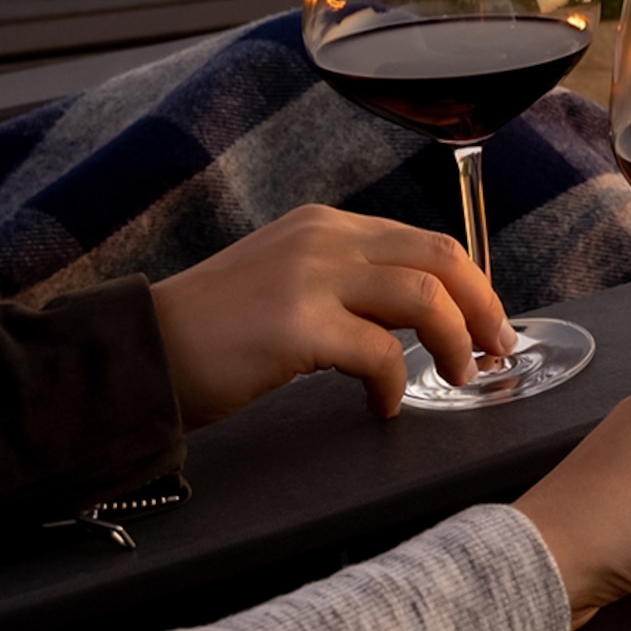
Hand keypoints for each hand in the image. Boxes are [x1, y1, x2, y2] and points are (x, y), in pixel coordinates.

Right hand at [147, 203, 514, 426]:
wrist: (135, 353)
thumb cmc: (209, 332)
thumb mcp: (284, 279)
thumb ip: (343, 279)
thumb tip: (414, 311)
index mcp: (324, 225)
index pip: (426, 242)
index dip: (471, 283)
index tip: (487, 320)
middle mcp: (323, 239)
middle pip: (441, 260)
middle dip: (483, 306)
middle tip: (496, 348)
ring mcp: (310, 278)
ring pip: (425, 299)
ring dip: (454, 342)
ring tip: (457, 376)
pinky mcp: (296, 326)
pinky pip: (380, 354)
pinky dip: (396, 385)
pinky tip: (384, 406)